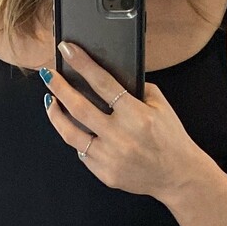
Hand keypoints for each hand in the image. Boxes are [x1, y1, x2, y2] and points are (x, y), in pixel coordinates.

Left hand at [42, 40, 200, 198]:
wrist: (178, 175)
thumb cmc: (170, 139)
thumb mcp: (160, 106)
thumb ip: (135, 91)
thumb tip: (106, 78)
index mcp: (136, 115)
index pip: (102, 83)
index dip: (82, 64)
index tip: (67, 49)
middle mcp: (121, 136)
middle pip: (79, 107)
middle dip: (59, 87)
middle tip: (48, 74)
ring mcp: (110, 157)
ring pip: (71, 133)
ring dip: (56, 114)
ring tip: (51, 101)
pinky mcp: (105, 173)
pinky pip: (82, 152)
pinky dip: (77, 137)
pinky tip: (73, 127)